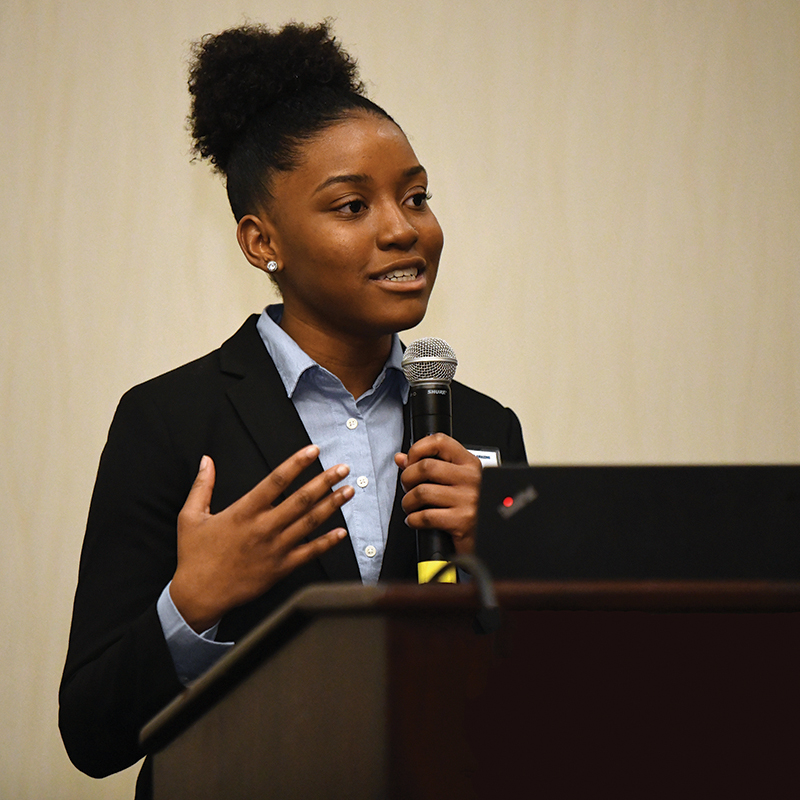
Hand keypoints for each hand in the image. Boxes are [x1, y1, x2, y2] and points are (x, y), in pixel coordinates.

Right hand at [171, 445, 352, 631]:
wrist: (199, 595)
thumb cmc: (195, 556)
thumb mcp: (190, 517)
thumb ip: (202, 486)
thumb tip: (206, 460)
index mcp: (243, 511)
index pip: (276, 481)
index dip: (297, 463)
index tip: (314, 450)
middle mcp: (263, 527)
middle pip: (301, 499)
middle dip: (325, 481)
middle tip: (343, 468)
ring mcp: (274, 549)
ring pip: (309, 523)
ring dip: (332, 505)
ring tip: (349, 490)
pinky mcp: (280, 568)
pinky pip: (309, 553)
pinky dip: (327, 542)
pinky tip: (342, 532)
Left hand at [394, 433, 482, 555]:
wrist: (485, 537)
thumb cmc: (468, 508)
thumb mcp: (454, 481)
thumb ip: (428, 466)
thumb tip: (402, 459)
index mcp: (469, 464)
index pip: (440, 442)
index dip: (418, 449)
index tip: (410, 461)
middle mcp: (471, 478)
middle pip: (426, 466)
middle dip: (407, 478)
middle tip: (408, 488)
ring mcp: (468, 499)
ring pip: (422, 491)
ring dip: (408, 502)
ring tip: (411, 507)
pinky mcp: (463, 521)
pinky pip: (426, 516)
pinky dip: (414, 520)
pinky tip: (416, 520)